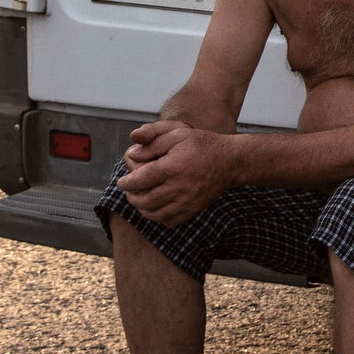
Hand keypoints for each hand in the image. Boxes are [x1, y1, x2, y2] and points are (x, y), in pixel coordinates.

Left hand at [116, 121, 232, 227]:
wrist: (230, 162)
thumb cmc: (202, 145)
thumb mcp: (178, 133)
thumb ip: (152, 140)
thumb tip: (132, 153)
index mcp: (172, 167)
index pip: (139, 181)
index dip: (126, 183)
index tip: (122, 181)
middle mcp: (178, 187)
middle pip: (143, 200)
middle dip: (132, 196)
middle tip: (130, 190)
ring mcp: (186, 202)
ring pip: (153, 214)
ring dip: (142, 208)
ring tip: (140, 198)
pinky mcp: (192, 210)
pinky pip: (168, 221)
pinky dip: (156, 217)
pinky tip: (155, 207)